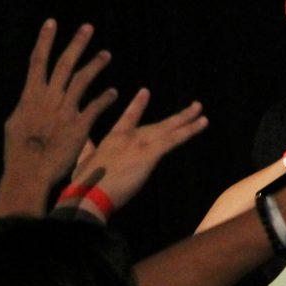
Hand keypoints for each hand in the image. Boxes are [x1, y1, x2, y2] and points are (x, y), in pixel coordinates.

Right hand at [0, 20, 118, 216]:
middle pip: (64, 64)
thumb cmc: (19, 150)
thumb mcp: (17, 123)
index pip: (38, 60)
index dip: (45, 40)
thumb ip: (28, 106)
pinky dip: (105, 98)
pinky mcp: (80, 125)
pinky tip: (115, 92)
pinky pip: (96, 107)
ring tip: (107, 54)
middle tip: (88, 27)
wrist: (29, 171)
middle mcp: (48, 98)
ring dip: (95, 65)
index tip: (52, 22)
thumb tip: (30, 97)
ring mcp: (65, 110)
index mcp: (30, 94)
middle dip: (76, 44)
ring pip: (83, 80)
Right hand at [67, 89, 207, 216]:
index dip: (137, 105)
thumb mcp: (84, 163)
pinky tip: (201, 123)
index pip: (128, 117)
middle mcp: (127, 137)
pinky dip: (189, 131)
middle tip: (194, 105)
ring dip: (187, 119)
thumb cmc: (83, 184)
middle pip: (158, 124)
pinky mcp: (148, 154)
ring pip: (169, 128)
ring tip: (200, 109)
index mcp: (112, 139)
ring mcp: (139, 144)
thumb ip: (89, 151)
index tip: (145, 92)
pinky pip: (173, 140)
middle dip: (177, 116)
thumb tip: (88, 143)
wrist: (87, 194)